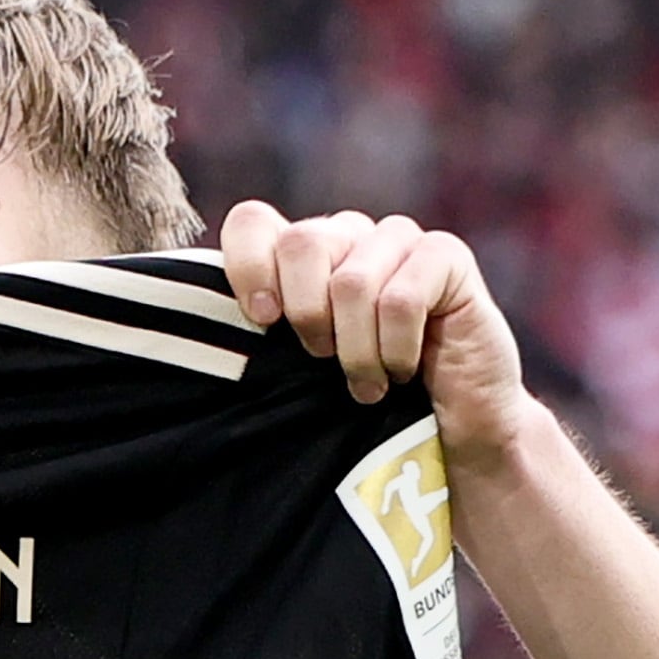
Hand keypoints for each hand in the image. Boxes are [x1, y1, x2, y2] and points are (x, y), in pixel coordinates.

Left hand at [218, 203, 526, 465]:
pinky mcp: (446, 257)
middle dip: (307, 317)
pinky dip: (396, 348)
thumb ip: (262, 339)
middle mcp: (347, 236)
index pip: (254, 223)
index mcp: (301, 255)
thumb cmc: (365, 406)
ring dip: (357, 351)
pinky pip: (402, 298)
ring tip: (369, 384)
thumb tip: (204, 328)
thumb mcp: (297, 374)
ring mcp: (398, 240)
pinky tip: (406, 369)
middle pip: (301, 244)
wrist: (454, 435)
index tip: (261, 321)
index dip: (248, 267)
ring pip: (352, 281)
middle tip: (324, 362)